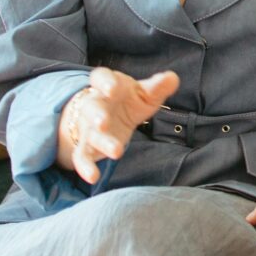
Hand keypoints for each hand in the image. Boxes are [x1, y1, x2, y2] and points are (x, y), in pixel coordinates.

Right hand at [55, 66, 178, 183]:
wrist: (103, 116)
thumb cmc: (127, 100)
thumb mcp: (143, 93)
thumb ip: (157, 87)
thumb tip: (173, 78)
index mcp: (108, 85)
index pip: (100, 78)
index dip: (104, 82)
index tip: (112, 88)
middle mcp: (94, 105)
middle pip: (92, 108)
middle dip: (97, 115)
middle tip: (103, 122)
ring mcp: (88, 127)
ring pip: (90, 134)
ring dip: (101, 143)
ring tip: (116, 152)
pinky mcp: (87, 147)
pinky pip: (82, 157)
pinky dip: (86, 168)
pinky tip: (93, 177)